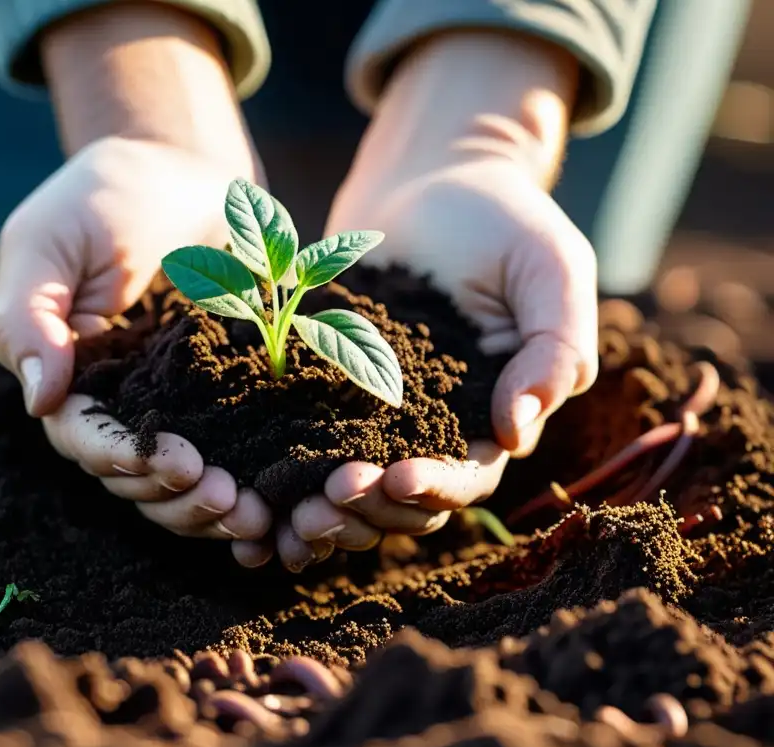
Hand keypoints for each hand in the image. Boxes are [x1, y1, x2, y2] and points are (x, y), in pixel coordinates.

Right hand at [0, 4, 273, 556]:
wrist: (181, 165)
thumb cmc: (102, 195)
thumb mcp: (48, 242)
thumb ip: (30, 317)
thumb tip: (39, 401)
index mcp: (70, 376)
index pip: (83, 439)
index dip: (120, 460)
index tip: (166, 463)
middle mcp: (122, 401)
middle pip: (137, 477)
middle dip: (177, 498)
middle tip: (226, 498)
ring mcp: (179, 402)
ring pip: (185, 482)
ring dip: (214, 508)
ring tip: (255, 514)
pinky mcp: (229, 393)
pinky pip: (237, 450)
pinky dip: (255, 482)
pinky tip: (282, 505)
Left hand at [276, 31, 598, 566]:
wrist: (428, 174)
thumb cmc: (502, 218)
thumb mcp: (551, 270)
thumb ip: (553, 349)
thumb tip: (516, 433)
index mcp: (492, 414)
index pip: (468, 476)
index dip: (434, 489)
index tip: (395, 478)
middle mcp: (433, 427)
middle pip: (402, 500)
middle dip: (367, 510)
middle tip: (325, 501)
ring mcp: (375, 411)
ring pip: (351, 487)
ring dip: (323, 510)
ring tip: (286, 510)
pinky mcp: (324, 389)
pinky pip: (301, 442)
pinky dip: (283, 477)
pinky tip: (254, 494)